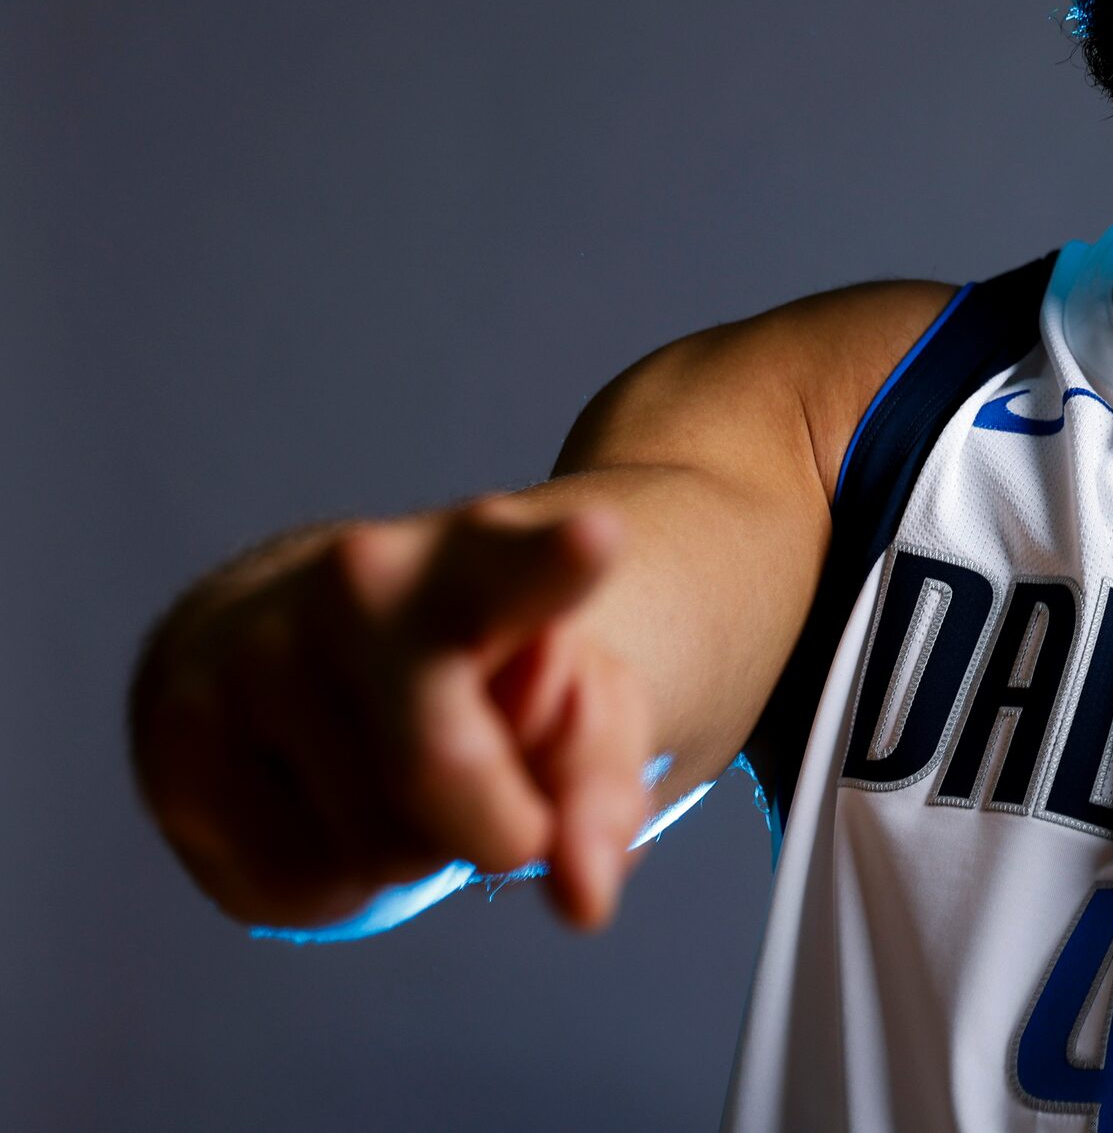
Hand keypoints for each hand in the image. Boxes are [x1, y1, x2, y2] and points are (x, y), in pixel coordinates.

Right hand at [131, 497, 657, 933]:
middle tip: (510, 821)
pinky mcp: (182, 738)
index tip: (598, 540)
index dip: (558, 563)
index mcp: (481, 557)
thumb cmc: (475, 673)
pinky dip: (334, 877)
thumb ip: (600, 798)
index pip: (519, 565)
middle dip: (493, 828)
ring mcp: (255, 652)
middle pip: (440, 767)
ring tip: (395, 771)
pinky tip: (323, 799)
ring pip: (374, 843)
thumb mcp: (574, 714)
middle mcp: (361, 583)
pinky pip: (293, 880)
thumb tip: (584, 901)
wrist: (315, 629)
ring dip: (411, 848)